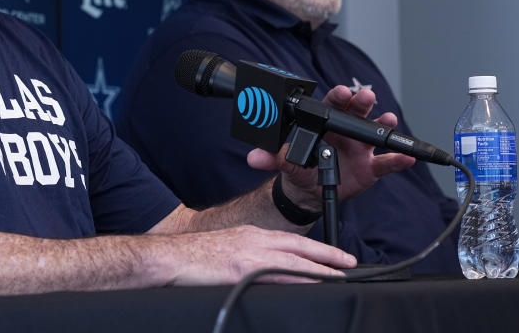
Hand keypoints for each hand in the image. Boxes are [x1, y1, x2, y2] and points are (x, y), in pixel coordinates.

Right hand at [157, 224, 355, 284]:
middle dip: (327, 253)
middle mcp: (252, 240)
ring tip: (341, 275)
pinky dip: (301, 277)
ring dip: (321, 266)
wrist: (168, 258)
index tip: (331, 255)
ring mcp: (249, 254)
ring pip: (294, 258)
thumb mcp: (224, 252)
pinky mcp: (243, 269)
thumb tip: (263, 274)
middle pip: (299, 245)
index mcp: (248, 236)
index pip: (288, 240)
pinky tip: (314, 283)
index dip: (313, 248)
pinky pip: (279, 273)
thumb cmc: (190, 258)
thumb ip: (246, 260)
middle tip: (350, 262)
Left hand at [246, 86, 414, 210]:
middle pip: (356, 114)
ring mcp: (360, 149)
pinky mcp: (370, 168)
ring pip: (374, 134)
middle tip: (367, 96)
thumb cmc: (300, 169)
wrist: (310, 191)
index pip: (331, 107)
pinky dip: (397, 160)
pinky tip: (407, 157)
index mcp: (324, 126)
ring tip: (389, 119)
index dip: (337, 98)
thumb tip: (254, 157)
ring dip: (383, 125)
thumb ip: (272, 159)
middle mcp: (345, 133)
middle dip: (362, 104)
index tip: (341, 91)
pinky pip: (386, 162)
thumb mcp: (285, 164)